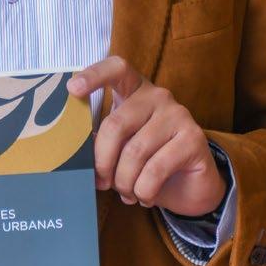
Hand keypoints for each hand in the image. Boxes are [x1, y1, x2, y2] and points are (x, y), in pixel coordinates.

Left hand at [69, 57, 225, 216]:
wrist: (190, 187)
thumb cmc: (147, 164)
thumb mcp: (120, 149)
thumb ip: (100, 142)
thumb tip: (74, 151)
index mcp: (134, 91)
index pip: (116, 69)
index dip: (94, 75)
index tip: (72, 89)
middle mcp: (157, 96)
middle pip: (115, 124)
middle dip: (102, 161)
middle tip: (101, 182)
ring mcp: (178, 114)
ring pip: (135, 152)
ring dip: (124, 182)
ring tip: (127, 194)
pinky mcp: (193, 138)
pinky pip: (156, 169)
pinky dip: (144, 190)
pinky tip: (145, 197)